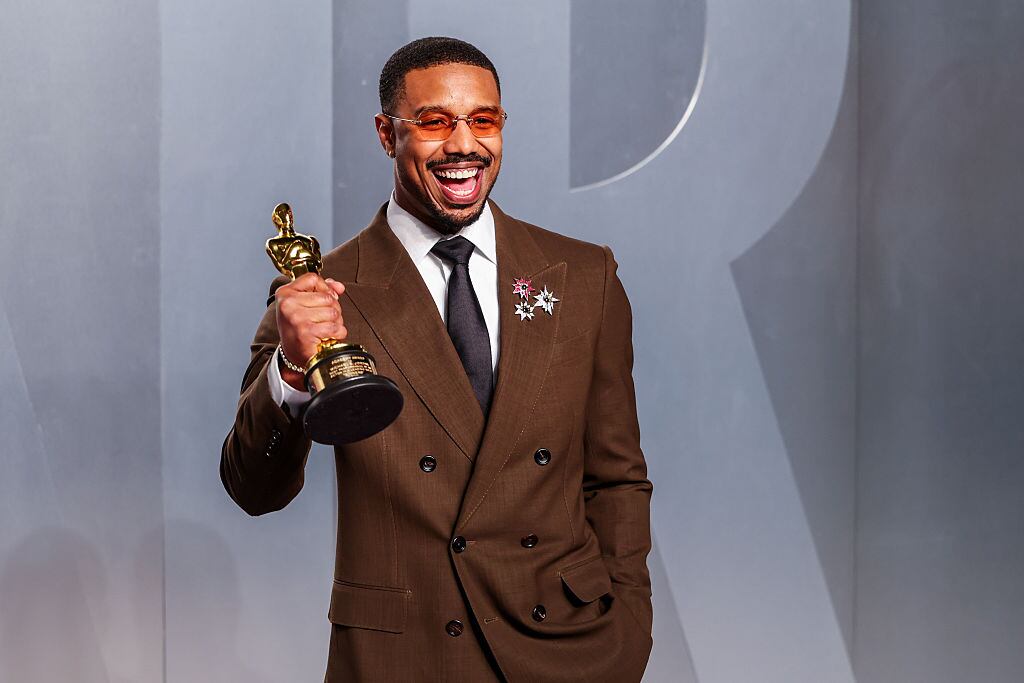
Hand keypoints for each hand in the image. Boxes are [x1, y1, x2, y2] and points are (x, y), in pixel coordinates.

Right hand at [275, 273, 346, 389]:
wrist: (293, 355)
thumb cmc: (299, 328)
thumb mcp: (305, 305)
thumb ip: (322, 290)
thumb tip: (338, 287)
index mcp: (285, 293)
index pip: (313, 278)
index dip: (324, 288)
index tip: (324, 300)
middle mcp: (288, 303)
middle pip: (327, 296)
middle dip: (332, 309)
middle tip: (323, 320)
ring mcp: (296, 317)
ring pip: (333, 312)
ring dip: (335, 323)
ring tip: (324, 329)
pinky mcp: (306, 331)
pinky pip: (335, 327)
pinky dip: (337, 334)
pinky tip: (327, 337)